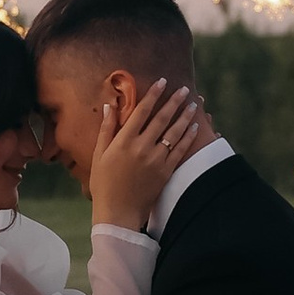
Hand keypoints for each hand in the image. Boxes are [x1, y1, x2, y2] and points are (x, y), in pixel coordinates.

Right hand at [88, 78, 207, 228]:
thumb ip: (106, 129)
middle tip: (183, 88)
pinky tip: (194, 127)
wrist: (118, 212)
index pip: (141, 111)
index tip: (162, 82)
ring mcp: (156, 160)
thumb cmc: (104, 183)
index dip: (153, 95)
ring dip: (185, 116)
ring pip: (174, 133)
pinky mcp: (166, 172)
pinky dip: (188, 137)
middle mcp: (142, 147)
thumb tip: (109, 106)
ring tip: (193, 103)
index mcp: (124, 141)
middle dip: (173, 101)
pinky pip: (180, 151)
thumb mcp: (99, 154)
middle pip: (162, 118)